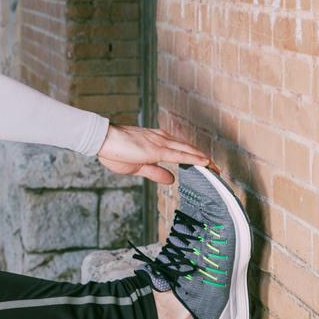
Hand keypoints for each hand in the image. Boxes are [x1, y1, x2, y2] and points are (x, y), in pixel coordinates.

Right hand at [96, 125, 212, 184]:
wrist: (102, 139)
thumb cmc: (113, 151)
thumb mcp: (137, 167)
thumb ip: (155, 172)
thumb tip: (171, 179)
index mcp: (155, 142)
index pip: (179, 149)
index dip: (193, 157)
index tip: (204, 164)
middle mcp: (161, 139)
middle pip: (188, 148)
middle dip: (203, 158)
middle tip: (216, 168)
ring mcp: (160, 143)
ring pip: (188, 150)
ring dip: (203, 158)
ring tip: (216, 167)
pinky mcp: (157, 149)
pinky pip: (181, 154)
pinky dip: (195, 158)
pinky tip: (206, 162)